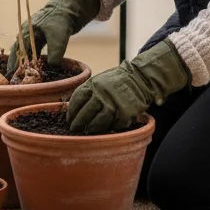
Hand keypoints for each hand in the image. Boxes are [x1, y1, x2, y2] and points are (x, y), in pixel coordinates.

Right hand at [7, 0, 99, 73]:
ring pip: (28, 52)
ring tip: (25, 75)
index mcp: (27, 32)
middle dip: (18, 64)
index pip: (17, 50)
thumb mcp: (58, 38)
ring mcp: (35, 35)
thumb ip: (54, 54)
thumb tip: (51, 67)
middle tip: (16, 78)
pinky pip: (35, 50)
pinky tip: (36, 67)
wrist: (70, 8)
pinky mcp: (43, 37)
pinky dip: (35, 59)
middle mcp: (28, 33)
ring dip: (27, 62)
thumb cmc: (61, 20)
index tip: (10, 74)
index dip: (13, 63)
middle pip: (20, 51)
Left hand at [67, 39, 189, 134]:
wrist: (140, 77)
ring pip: (98, 122)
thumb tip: (73, 109)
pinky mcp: (126, 112)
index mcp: (94, 83)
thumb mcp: (100, 80)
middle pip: (86, 113)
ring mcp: (115, 103)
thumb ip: (88, 92)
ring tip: (88, 131)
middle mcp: (103, 93)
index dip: (71, 111)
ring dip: (92, 129)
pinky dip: (109, 128)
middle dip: (78, 124)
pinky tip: (106, 129)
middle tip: (74, 130)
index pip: (77, 99)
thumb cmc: (116, 81)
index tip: (69, 119)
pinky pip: (114, 125)